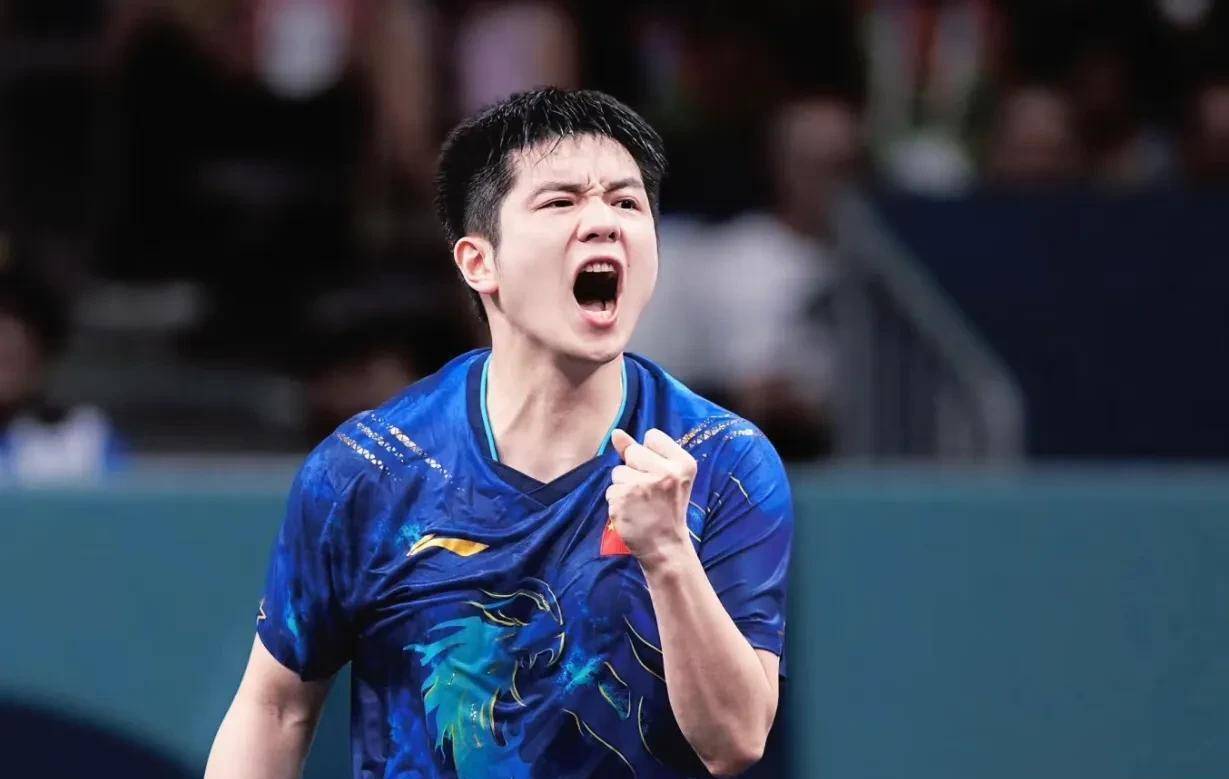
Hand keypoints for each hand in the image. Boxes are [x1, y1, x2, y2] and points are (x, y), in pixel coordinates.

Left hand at [606, 428, 697, 570]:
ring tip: (639, 502)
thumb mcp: (667, 476)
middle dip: (634, 468)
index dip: (650, 453)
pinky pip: (611, 489)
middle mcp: (664, 472)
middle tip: (648, 490)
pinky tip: (631, 511)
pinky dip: (617, 500)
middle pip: (632, 452)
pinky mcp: (623, 499)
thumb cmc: (667, 508)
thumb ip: (641, 450)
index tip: (658, 472)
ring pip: (618, 471)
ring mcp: (641, 486)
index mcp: (682, 463)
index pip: (652, 436)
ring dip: (624, 486)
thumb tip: (615, 433)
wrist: (665, 545)